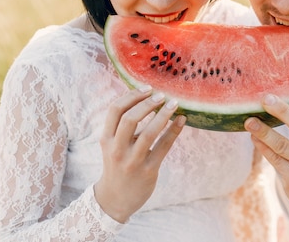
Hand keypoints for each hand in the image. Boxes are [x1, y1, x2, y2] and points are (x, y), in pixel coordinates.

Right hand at [94, 86, 185, 222]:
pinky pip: (164, 146)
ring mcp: (133, 161)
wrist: (115, 199)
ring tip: (174, 104)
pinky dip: (174, 131)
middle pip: (130, 119)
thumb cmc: (117, 164)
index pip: (115, 110)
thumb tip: (145, 98)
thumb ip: (123, 126)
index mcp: (106, 139)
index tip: (147, 88)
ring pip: (149, 133)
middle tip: (162, 95)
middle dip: (147, 103)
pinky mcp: (149, 170)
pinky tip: (182, 120)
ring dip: (163, 115)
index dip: (131, 96)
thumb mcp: (112, 144)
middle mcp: (117, 149)